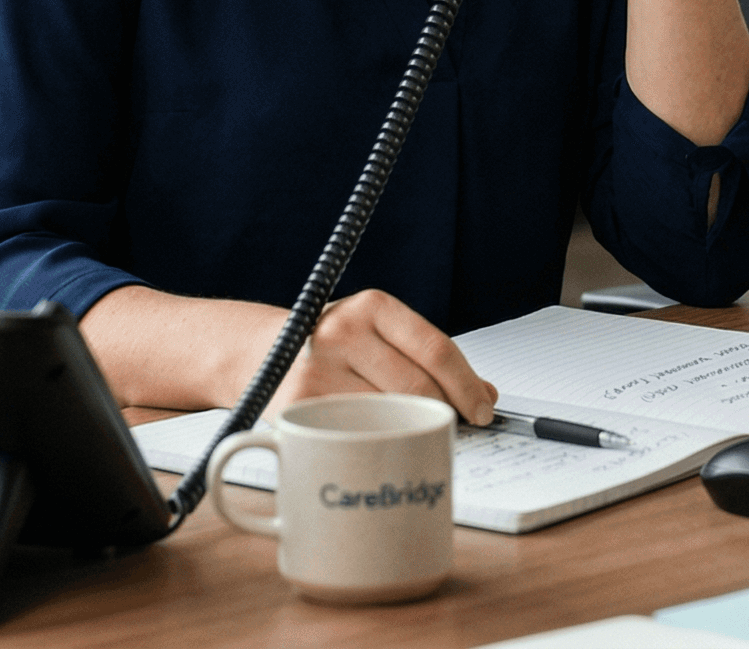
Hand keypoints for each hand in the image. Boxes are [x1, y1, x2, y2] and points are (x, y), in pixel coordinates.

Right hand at [274, 289, 497, 424]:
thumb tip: (486, 394)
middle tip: (458, 425)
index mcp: (372, 307)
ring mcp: (318, 369)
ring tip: (418, 432)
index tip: (483, 408)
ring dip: (412, 428)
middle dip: (447, 411)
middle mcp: (343, 331)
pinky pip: (357, 432)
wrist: (262, 351)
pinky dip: (377, 440)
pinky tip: (381, 440)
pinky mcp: (299, 405)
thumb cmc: (334, 348)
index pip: (436, 349)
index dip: (467, 385)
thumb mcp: (380, 336)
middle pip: (417, 385)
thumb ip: (428, 358)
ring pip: (389, 412)